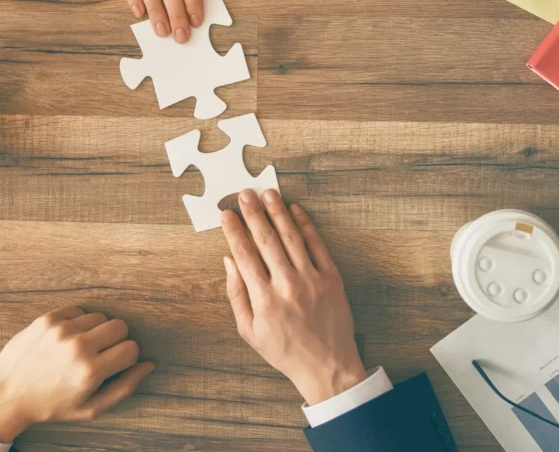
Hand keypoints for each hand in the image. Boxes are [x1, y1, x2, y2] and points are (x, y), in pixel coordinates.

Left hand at [0, 307, 154, 441]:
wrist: (7, 394)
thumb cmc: (51, 405)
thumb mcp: (90, 408)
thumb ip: (124, 387)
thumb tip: (149, 365)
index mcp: (90, 372)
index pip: (131, 349)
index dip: (128, 357)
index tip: (116, 363)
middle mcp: (77, 347)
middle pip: (120, 326)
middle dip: (116, 339)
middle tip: (101, 353)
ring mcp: (61, 330)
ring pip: (100, 316)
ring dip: (96, 330)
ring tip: (81, 347)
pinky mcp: (47, 319)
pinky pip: (79, 310)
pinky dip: (78, 322)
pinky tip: (68, 338)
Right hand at [221, 189, 366, 405]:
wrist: (326, 365)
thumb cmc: (284, 350)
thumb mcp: (249, 331)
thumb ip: (236, 294)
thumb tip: (228, 261)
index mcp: (264, 299)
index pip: (244, 254)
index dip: (234, 230)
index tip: (226, 213)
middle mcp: (287, 286)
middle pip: (266, 240)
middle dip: (253, 213)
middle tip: (244, 194)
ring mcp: (311, 280)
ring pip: (291, 237)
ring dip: (278, 212)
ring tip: (268, 193)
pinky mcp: (331, 278)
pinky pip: (317, 245)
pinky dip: (306, 225)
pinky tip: (295, 210)